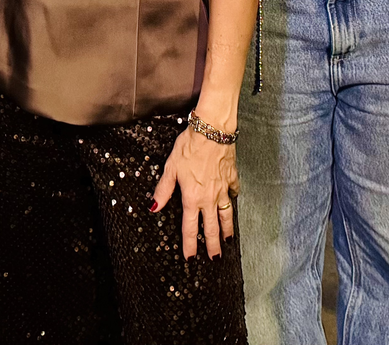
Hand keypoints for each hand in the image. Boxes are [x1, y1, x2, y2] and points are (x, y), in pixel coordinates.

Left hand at [151, 125, 238, 258]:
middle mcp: (209, 198)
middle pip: (212, 228)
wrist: (212, 131)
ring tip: (228, 241)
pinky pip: (234, 192)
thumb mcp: (171, 168)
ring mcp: (223, 189)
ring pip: (226, 215)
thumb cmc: (190, 147)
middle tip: (215, 258)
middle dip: (213, 245)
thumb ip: (163, 190)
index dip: (190, 245)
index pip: (190, 228)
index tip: (190, 258)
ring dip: (226, 230)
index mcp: (192, 198)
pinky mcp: (232, 178)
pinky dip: (233, 199)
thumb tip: (154, 206)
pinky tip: (233, 201)